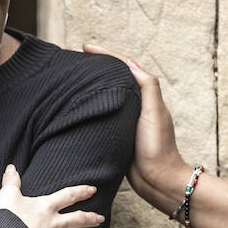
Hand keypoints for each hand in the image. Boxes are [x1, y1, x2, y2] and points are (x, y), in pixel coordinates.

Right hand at [0, 165, 99, 227]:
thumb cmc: (6, 219)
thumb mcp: (7, 196)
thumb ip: (11, 182)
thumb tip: (11, 168)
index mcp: (46, 207)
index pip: (68, 195)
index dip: (81, 191)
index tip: (92, 190)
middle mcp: (56, 223)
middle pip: (79, 219)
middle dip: (91, 218)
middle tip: (100, 218)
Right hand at [82, 45, 188, 210]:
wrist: (157, 180)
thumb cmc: (158, 147)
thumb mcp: (155, 112)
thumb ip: (147, 86)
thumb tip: (130, 64)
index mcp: (145, 95)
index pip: (123, 66)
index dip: (104, 54)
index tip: (84, 48)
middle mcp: (135, 104)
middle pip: (112, 77)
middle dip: (94, 65)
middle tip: (71, 58)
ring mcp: (125, 118)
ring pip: (104, 94)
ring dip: (89, 83)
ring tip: (70, 76)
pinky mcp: (116, 133)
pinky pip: (100, 112)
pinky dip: (88, 104)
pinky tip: (74, 105)